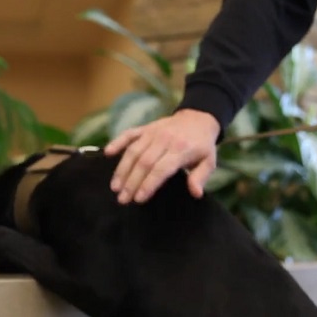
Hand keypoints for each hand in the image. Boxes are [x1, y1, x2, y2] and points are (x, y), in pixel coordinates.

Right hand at [104, 109, 220, 203]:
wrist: (198, 117)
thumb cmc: (202, 145)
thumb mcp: (209, 161)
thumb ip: (200, 177)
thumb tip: (196, 194)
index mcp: (181, 150)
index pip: (161, 169)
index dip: (149, 184)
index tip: (138, 199)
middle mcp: (164, 140)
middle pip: (144, 162)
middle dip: (131, 182)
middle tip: (122, 199)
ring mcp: (153, 132)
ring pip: (133, 151)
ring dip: (122, 169)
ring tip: (115, 187)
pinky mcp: (145, 128)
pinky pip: (129, 134)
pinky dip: (117, 142)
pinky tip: (108, 153)